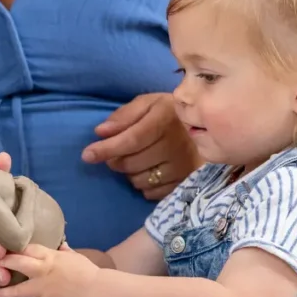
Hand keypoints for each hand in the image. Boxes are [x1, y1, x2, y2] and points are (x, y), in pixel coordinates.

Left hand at [0, 243, 98, 296]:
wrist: (95, 289)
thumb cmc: (86, 270)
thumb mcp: (74, 255)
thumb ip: (63, 250)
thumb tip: (61, 243)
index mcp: (49, 255)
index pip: (26, 247)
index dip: (11, 247)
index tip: (1, 247)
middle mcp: (42, 270)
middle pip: (17, 263)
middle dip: (2, 263)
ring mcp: (43, 288)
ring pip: (18, 290)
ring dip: (4, 293)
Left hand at [81, 93, 197, 198]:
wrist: (208, 127)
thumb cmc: (169, 113)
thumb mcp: (148, 103)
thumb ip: (124, 115)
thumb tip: (101, 132)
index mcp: (165, 120)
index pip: (131, 139)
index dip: (107, 148)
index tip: (87, 155)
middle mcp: (177, 145)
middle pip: (132, 163)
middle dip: (115, 160)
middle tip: (115, 153)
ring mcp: (183, 167)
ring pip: (140, 180)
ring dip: (129, 173)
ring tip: (137, 159)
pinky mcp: (185, 183)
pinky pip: (152, 192)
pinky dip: (143, 184)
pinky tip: (149, 170)